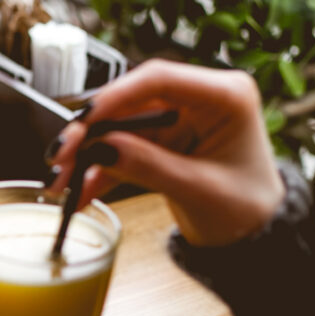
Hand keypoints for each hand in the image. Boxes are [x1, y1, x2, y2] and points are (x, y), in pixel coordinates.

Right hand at [48, 59, 283, 246]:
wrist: (255, 236)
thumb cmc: (246, 210)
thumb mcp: (198, 190)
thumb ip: (148, 167)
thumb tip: (99, 150)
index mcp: (225, 96)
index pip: (160, 79)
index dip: (115, 96)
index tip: (83, 121)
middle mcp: (197, 99)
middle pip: (130, 103)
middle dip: (90, 132)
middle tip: (59, 156)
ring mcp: (176, 119)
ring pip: (117, 128)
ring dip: (87, 156)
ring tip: (61, 183)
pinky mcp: (160, 140)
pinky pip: (120, 150)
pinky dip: (98, 171)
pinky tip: (79, 193)